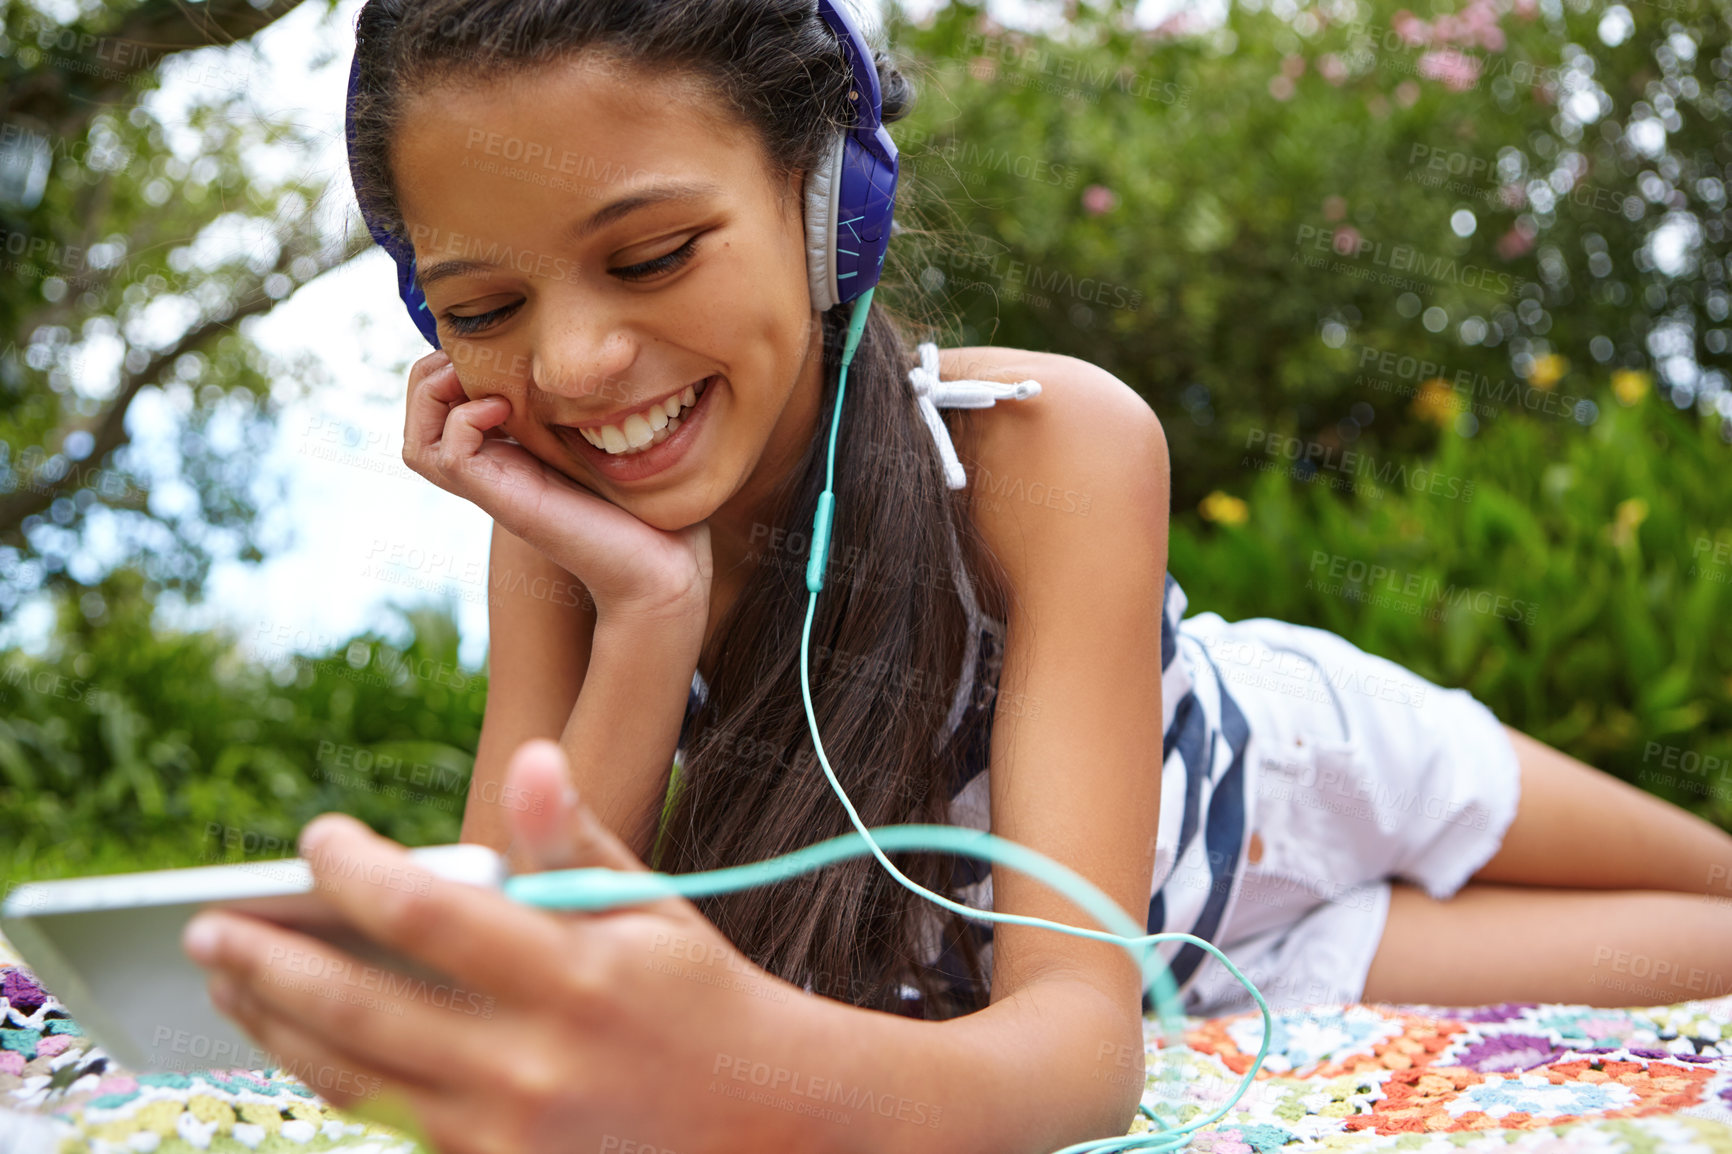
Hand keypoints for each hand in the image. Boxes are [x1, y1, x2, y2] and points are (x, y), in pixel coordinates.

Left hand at [183, 739, 807, 1153]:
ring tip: (227, 980)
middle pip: (362, 1008)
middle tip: (203, 926)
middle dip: (267, 962)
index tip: (314, 838)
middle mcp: (534, 1061)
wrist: (763, 1118)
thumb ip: (576, 840)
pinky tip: (295, 1038)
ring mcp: (509, 1131)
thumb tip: (529, 758)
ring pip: (356, 1077)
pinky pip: (390, 1121)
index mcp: (576, 976)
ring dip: (276, 1025)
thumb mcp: (652, 908)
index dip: (356, 871)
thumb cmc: (697, 995)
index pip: (432, 914)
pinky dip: (331, 1075)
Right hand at [402, 349, 712, 618]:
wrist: (664, 565)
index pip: (440, 403)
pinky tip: (508, 409)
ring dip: (436, 397)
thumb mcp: (606, 437)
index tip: (496, 346)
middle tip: (480, 361)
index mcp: (509, 452)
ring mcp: (496, 489)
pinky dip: (464, 421)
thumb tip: (585, 352)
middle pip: (418, 421)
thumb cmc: (646, 504)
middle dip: (431, 376)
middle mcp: (493, 472)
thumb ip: (584, 402)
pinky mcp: (507, 502)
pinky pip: (448, 457)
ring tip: (487, 384)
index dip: (450, 364)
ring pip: (419, 445)